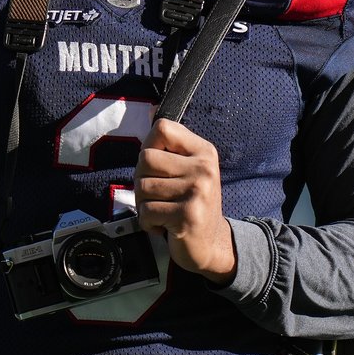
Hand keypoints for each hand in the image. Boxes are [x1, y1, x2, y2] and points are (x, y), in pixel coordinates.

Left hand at [134, 118, 236, 284]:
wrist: (211, 244)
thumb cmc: (191, 203)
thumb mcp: (188, 169)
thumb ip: (169, 146)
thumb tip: (149, 110)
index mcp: (203, 151)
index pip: (163, 128)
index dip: (149, 146)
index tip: (157, 167)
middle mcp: (203, 168)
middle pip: (145, 159)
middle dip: (142, 180)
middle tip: (159, 196)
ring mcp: (197, 192)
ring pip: (142, 187)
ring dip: (144, 204)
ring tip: (163, 211)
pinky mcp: (187, 216)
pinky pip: (146, 212)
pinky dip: (147, 223)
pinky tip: (164, 226)